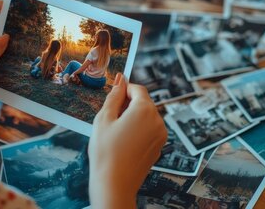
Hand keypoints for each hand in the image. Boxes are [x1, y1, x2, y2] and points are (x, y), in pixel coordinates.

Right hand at [89, 74, 166, 208]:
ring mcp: (160, 135)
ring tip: (115, 131)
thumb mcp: (104, 119)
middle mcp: (157, 120)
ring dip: (133, 117)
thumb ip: (113, 96)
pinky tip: (123, 141)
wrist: (114, 185)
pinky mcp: (159, 147)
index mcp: (145, 110)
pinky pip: (149, 130)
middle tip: (110, 115)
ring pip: (147, 116)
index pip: (138, 89)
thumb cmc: (106, 152)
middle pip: (144, 102)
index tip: (113, 92)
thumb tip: (120, 80)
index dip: (125, 88)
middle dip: (128, 103)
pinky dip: (138, 129)